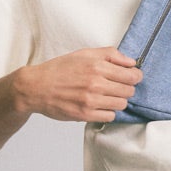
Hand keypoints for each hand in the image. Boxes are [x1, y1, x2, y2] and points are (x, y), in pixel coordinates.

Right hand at [14, 47, 140, 122]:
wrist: (36, 87)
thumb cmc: (59, 69)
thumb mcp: (84, 54)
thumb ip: (110, 55)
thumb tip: (131, 62)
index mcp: (97, 66)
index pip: (132, 75)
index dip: (135, 76)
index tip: (131, 77)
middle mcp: (96, 83)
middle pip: (129, 91)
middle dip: (126, 89)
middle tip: (116, 87)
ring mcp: (91, 100)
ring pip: (121, 104)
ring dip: (117, 100)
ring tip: (106, 96)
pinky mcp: (85, 114)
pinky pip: (110, 116)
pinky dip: (107, 111)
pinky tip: (99, 105)